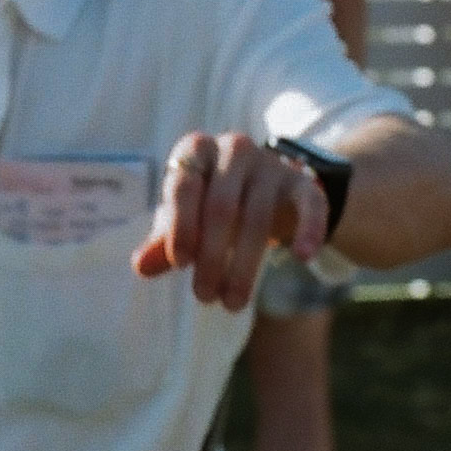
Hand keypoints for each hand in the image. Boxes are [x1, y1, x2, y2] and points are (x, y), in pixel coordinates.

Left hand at [132, 132, 328, 311]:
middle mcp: (233, 148)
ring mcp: (270, 164)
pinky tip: (302, 257)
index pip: (184, 186)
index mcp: (196, 150)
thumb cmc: (208, 204)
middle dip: (212, 257)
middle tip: (204, 297)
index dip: (181, 226)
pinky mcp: (301, 182)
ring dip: (245, 265)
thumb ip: (162, 242)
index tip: (180, 264)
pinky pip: (309, 204)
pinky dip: (308, 230)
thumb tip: (141, 267)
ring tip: (232, 302)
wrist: (261, 188)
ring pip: (258, 217)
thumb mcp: (184, 219)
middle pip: (221, 207)